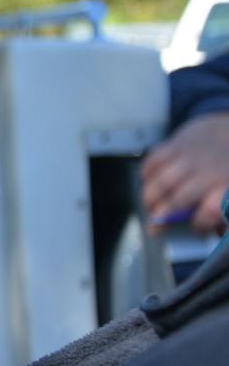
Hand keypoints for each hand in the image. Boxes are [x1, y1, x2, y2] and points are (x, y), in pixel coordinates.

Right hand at [142, 112, 228, 234]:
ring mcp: (188, 158)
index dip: (200, 225)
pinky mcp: (174, 145)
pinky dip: (146, 174)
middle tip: (155, 228)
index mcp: (225, 187)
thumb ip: (224, 212)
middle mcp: (206, 174)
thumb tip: (217, 233)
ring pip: (160, 183)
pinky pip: (152, 161)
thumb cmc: (227, 168)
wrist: (228, 131)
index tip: (196, 231)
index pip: (210, 212)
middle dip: (163, 217)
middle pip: (178, 201)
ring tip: (149, 208)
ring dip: (149, 199)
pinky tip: (148, 182)